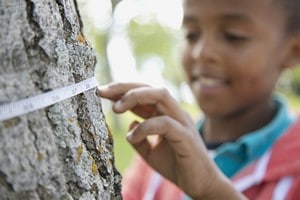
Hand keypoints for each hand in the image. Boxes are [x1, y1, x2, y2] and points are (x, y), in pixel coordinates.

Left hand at [97, 82, 245, 199]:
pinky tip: (133, 138)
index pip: (142, 94)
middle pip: (150, 88)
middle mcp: (173, 113)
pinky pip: (165, 124)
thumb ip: (139, 137)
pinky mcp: (186, 136)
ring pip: (161, 96)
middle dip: (125, 87)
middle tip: (103, 92)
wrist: (200, 184)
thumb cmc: (176, 165)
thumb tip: (130, 125)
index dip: (121, 90)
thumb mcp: (150, 152)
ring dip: (135, 97)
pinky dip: (146, 127)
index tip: (101, 92)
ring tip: (116, 109)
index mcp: (164, 114)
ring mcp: (181, 122)